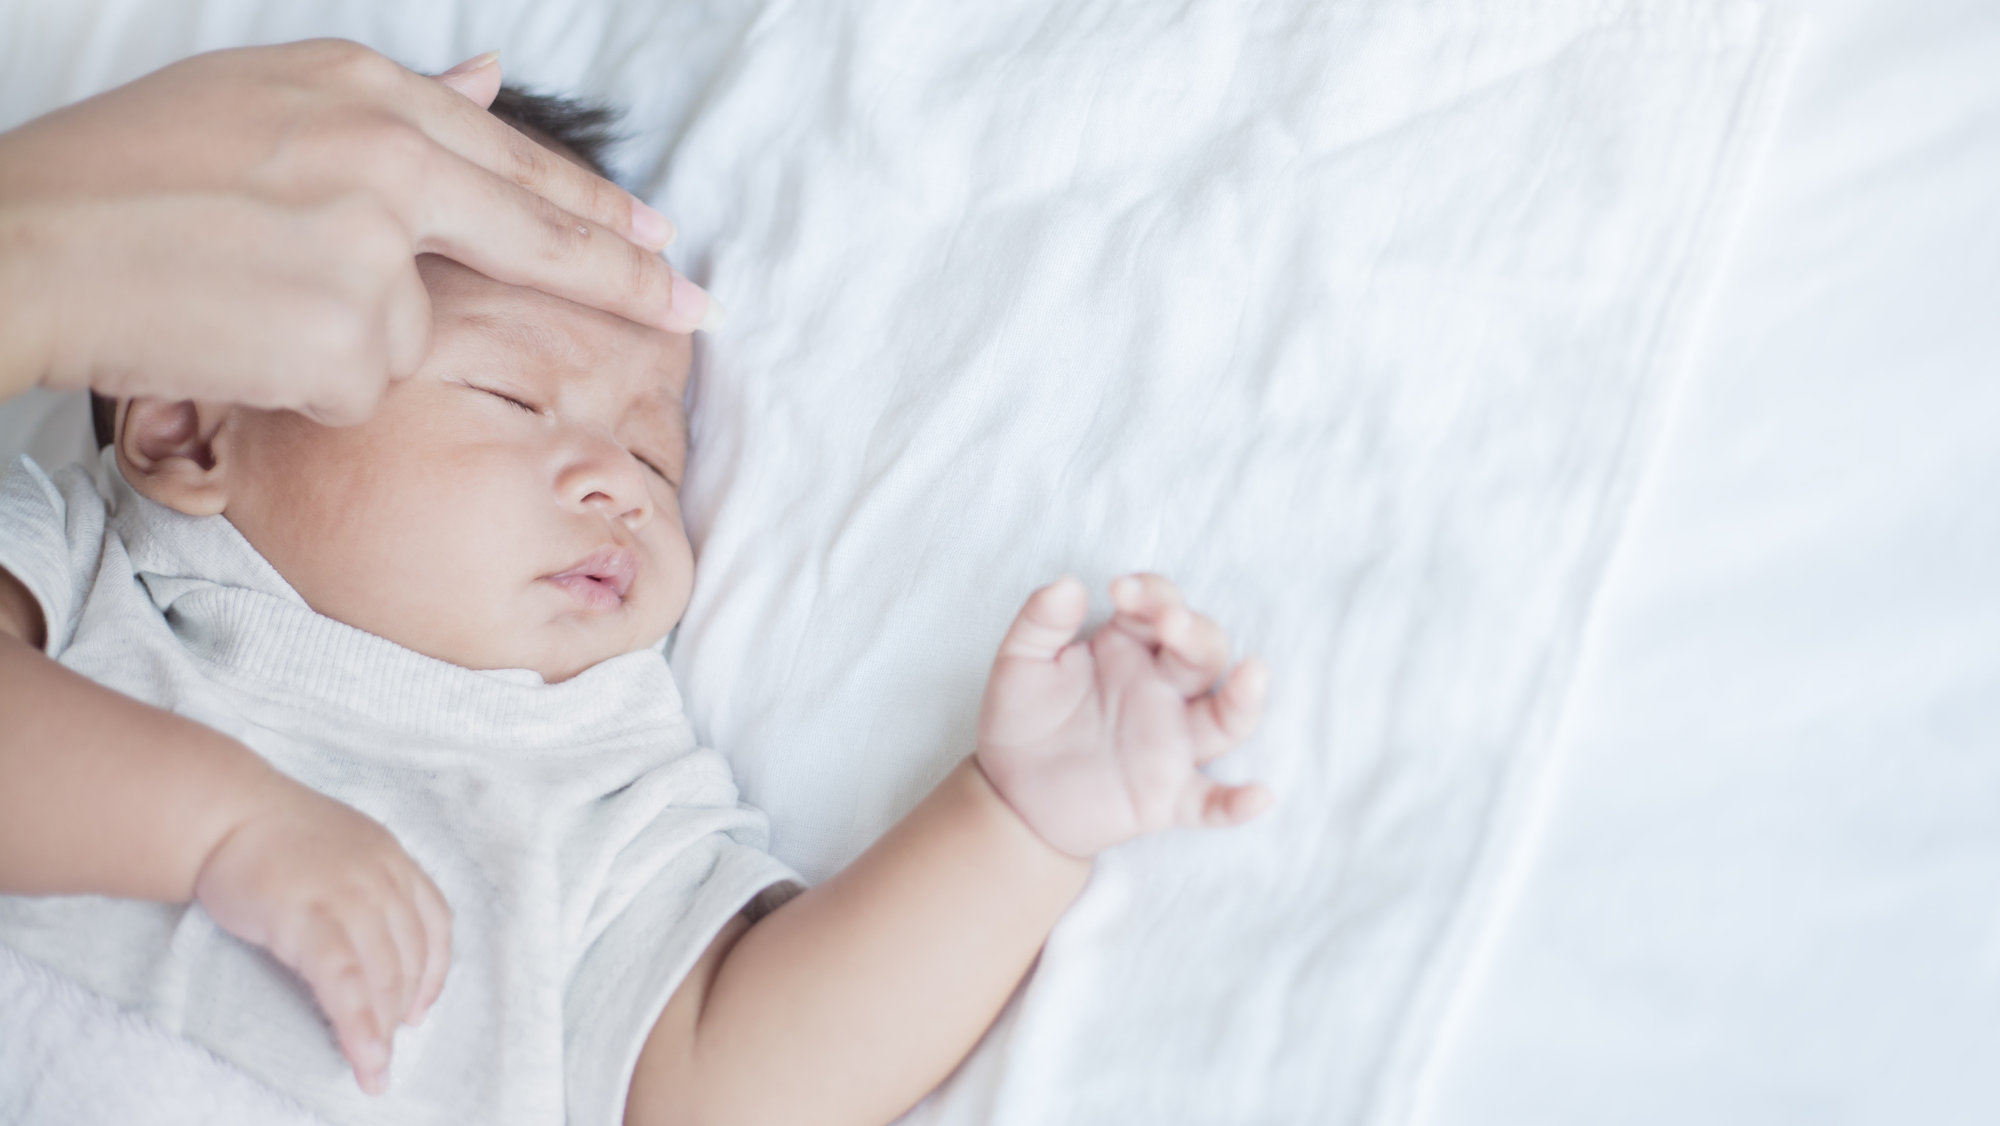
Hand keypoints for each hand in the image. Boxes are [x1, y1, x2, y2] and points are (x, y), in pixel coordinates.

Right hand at [0, 40, 715, 423]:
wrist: (21, 246)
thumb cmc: (116, 177)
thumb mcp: (256, 102)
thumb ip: (388, 106)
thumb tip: (492, 78)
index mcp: (359, 87)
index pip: (509, 153)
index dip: (589, 204)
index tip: (655, 237)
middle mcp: (385, 155)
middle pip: (535, 229)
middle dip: (623, 277)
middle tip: (695, 306)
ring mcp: (375, 243)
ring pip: (420, 327)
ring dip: (350, 337)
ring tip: (243, 300)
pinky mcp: (354, 331)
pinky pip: (368, 382)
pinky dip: (314, 381)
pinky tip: (241, 341)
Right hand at [193, 779, 451, 1095]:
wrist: (222, 813)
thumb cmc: (268, 835)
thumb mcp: (339, 850)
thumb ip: (363, 888)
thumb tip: (369, 943)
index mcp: (393, 859)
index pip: (435, 923)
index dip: (434, 973)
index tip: (421, 1007)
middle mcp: (383, 877)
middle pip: (409, 957)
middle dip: (401, 1010)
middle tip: (385, 1047)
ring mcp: (350, 897)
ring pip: (384, 977)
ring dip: (382, 1030)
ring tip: (374, 1066)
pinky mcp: (312, 919)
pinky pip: (346, 985)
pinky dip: (358, 1026)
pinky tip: (363, 1056)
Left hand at [975, 574, 1271, 857]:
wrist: (1013, 792)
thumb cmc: (1025, 718)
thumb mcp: (1019, 664)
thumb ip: (1040, 623)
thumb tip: (1068, 585)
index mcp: (1131, 649)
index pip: (1161, 608)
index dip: (1152, 595)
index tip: (1121, 591)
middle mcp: (1163, 690)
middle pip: (1203, 654)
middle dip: (1194, 634)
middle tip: (1170, 622)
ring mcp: (1172, 743)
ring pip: (1224, 720)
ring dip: (1242, 699)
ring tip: (1253, 674)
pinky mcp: (1168, 797)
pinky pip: (1210, 802)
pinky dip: (1236, 803)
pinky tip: (1258, 796)